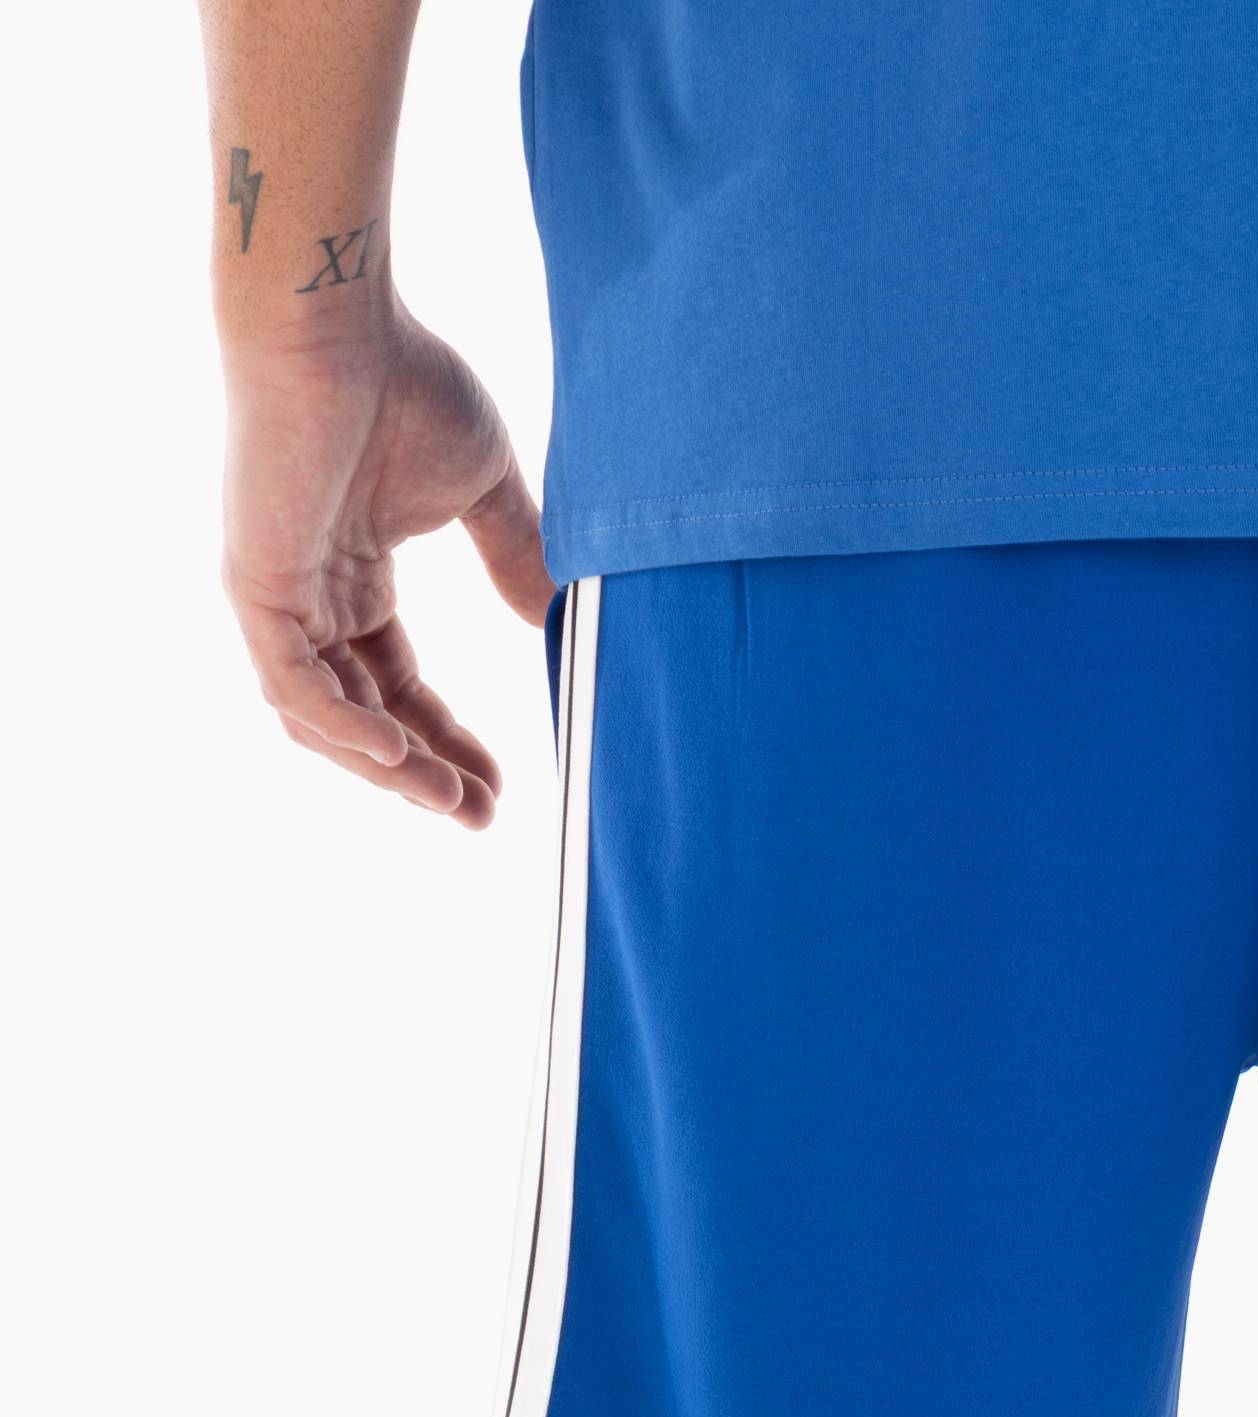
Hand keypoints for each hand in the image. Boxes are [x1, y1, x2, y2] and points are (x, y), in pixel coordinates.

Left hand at [221, 308, 550, 825]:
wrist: (335, 318)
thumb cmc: (403, 379)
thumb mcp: (483, 489)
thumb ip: (516, 557)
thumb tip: (558, 618)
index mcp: (352, 576)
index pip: (398, 684)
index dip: (448, 739)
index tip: (499, 784)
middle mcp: (310, 594)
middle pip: (366, 715)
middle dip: (424, 772)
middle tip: (479, 815)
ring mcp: (278, 594)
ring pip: (325, 717)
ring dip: (388, 768)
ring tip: (449, 800)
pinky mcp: (257, 585)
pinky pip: (295, 684)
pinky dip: (342, 726)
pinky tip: (395, 754)